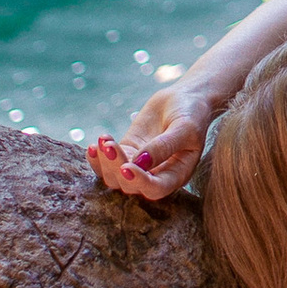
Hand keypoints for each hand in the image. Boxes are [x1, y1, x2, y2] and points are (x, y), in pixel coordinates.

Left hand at [86, 74, 216, 203]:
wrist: (186, 98)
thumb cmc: (192, 113)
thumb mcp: (184, 127)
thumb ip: (164, 146)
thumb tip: (140, 163)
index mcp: (176, 175)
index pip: (155, 189)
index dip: (139, 182)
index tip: (126, 167)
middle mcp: (156, 176)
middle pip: (130, 185)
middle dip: (116, 167)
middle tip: (109, 145)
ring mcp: (139, 166)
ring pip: (114, 177)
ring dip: (104, 162)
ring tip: (103, 141)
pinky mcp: (127, 153)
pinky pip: (107, 163)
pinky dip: (98, 158)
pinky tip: (94, 146)